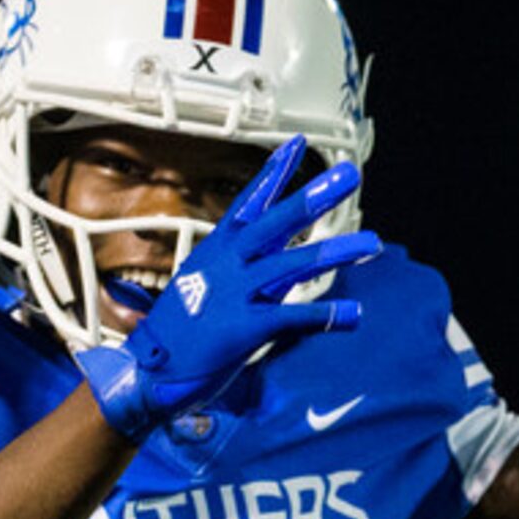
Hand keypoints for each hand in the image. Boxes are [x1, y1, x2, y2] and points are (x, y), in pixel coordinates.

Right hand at [75, 139, 381, 440]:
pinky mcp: (242, 329)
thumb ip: (245, 274)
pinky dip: (327, 316)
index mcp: (216, 252)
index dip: (274, 174)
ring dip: (336, 252)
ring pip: (293, 265)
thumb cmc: (178, 334)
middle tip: (349, 174)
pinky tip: (354, 315)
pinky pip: (293, 318)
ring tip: (373, 243)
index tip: (296, 144)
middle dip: (313, 197)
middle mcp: (226, 266)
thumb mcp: (204, 289)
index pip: (249, 203)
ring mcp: (233, 295)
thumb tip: (283, 266)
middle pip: (276, 222)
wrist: (145, 375)